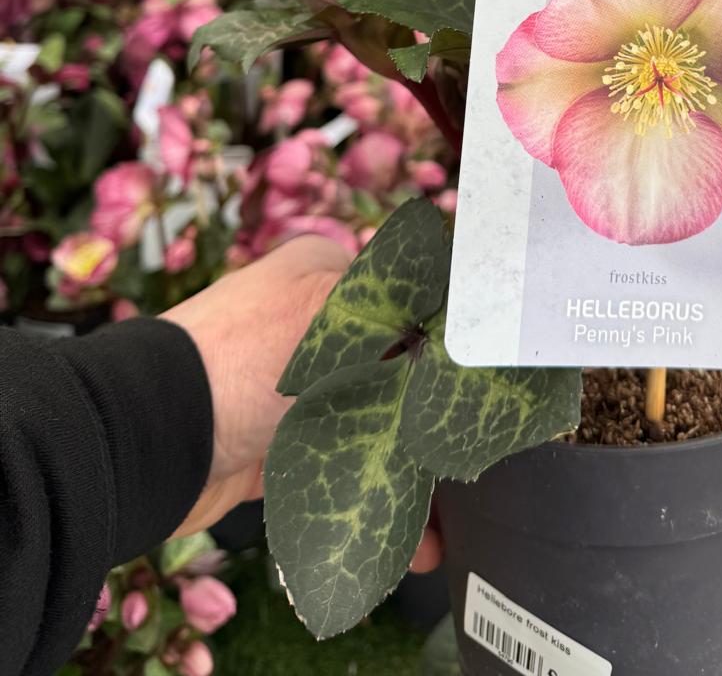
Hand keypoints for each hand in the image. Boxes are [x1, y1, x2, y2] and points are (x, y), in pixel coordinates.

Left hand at [164, 236, 441, 571]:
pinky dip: (365, 502)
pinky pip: (331, 474)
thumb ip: (407, 317)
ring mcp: (284, 389)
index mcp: (326, 274)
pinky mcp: (267, 448)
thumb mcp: (340, 317)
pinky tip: (406, 537)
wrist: (149, 438)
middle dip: (429, 423)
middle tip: (464, 462)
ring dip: (403, 473)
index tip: (483, 388)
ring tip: (439, 521)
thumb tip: (467, 319)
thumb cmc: (248, 360)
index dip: (450, 343)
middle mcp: (308, 323)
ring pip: (366, 428)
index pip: (411, 296)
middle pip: (394, 370)